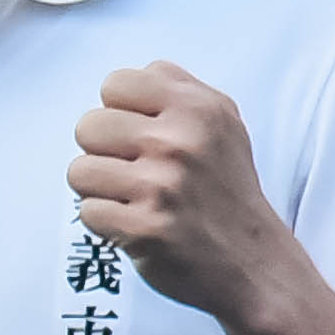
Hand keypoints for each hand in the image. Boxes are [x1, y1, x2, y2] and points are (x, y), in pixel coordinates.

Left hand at [69, 62, 300, 323]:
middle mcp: (180, 142)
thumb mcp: (223, 124)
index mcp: (198, 108)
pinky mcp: (144, 228)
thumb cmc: (227, 189)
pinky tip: (137, 226)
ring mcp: (161, 186)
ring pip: (79, 170)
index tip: (140, 136)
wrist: (255, 262)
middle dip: (104, 152)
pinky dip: (106, 223)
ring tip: (134, 199)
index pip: (115, 83)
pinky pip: (87, 212)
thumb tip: (138, 72)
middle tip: (136, 173)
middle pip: (88, 126)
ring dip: (100, 190)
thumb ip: (179, 89)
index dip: (119, 111)